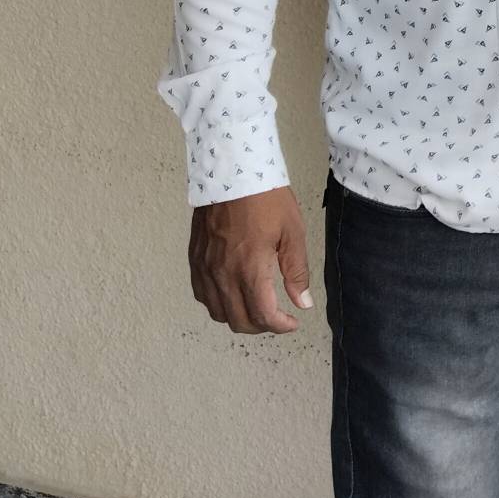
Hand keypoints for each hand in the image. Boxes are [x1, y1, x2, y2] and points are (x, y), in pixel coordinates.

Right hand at [188, 186, 312, 334]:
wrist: (232, 171)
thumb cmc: (266, 198)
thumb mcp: (292, 232)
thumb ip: (296, 271)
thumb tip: (302, 303)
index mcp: (250, 269)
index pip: (263, 316)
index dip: (280, 326)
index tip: (292, 322)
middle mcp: (223, 274)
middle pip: (239, 322)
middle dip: (262, 326)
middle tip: (277, 316)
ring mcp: (206, 268)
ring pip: (218, 313)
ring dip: (239, 317)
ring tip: (256, 306)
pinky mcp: (195, 259)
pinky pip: (201, 295)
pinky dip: (217, 303)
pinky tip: (232, 293)